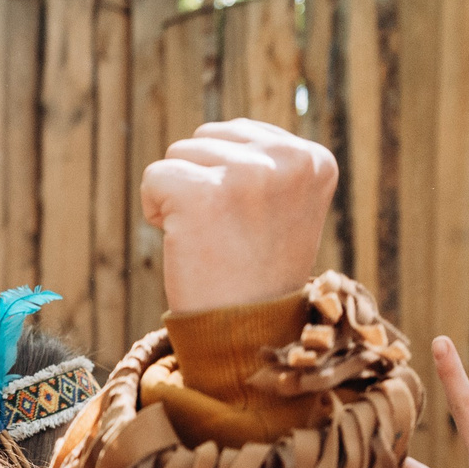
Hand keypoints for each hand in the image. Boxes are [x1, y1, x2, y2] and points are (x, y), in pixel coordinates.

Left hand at [142, 120, 338, 314]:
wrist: (246, 334)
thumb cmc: (256, 272)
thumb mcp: (282, 206)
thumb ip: (264, 162)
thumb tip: (219, 133)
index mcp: (315, 159)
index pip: (240, 134)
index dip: (228, 179)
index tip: (250, 224)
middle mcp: (288, 161)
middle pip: (207, 137)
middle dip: (201, 181)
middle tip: (226, 234)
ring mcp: (247, 174)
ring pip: (178, 154)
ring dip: (179, 197)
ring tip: (209, 239)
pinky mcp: (203, 193)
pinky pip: (154, 177)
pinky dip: (154, 210)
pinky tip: (182, 241)